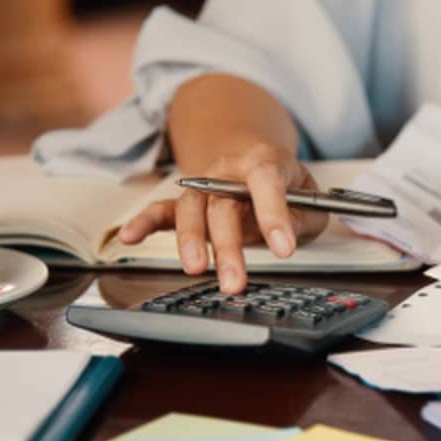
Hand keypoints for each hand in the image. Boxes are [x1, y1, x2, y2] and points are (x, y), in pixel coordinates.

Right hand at [118, 143, 328, 292]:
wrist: (255, 160)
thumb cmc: (286, 184)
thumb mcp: (310, 198)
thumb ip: (303, 217)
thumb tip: (286, 236)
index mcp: (265, 162)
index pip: (267, 182)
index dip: (274, 214)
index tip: (284, 249)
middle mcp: (228, 171)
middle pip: (223, 204)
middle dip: (228, 245)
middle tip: (235, 281)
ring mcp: (204, 185)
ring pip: (191, 210)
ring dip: (191, 241)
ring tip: (196, 270)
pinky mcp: (187, 202)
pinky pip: (161, 210)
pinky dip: (144, 222)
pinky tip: (130, 237)